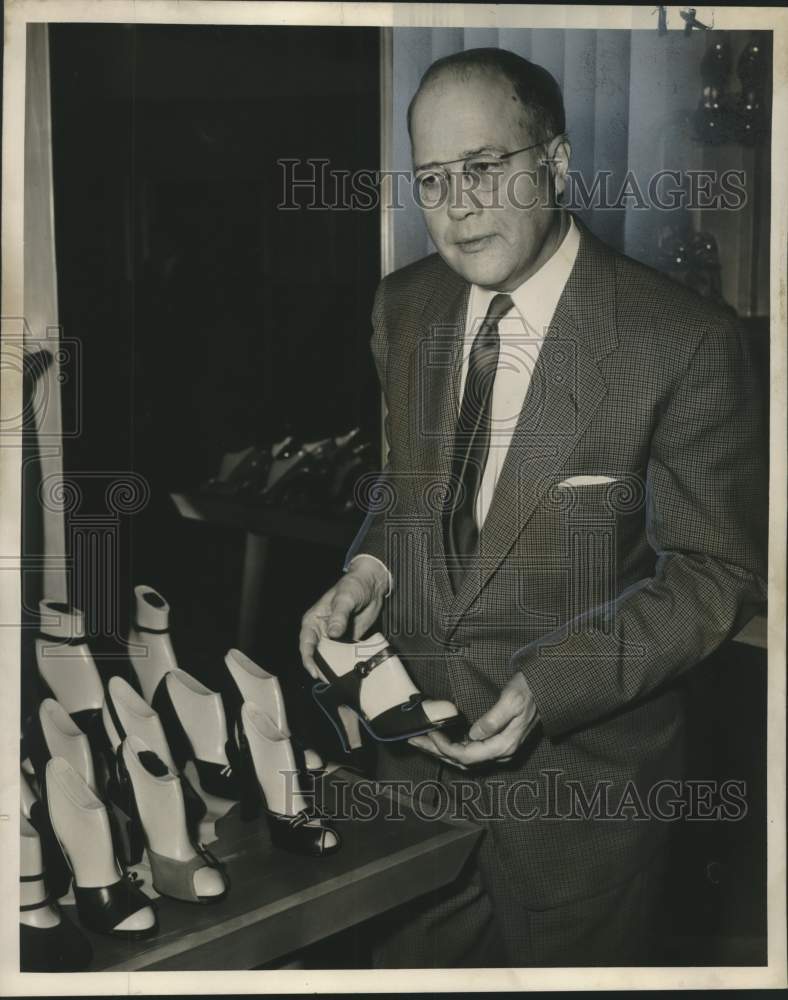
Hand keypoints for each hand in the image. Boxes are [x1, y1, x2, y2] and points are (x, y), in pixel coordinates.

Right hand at [299, 558, 388, 678]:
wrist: (372, 584)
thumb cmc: (353, 585)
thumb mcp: (345, 598)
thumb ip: (339, 616)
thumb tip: (333, 634)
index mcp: (314, 620)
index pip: (306, 643)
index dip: (308, 659)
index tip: (315, 672)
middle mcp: (322, 631)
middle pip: (317, 654)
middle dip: (322, 668)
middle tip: (330, 680)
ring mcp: (335, 637)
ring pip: (331, 657)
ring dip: (335, 668)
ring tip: (341, 680)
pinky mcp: (348, 640)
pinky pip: (345, 655)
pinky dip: (347, 663)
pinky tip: (353, 670)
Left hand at [408, 673, 538, 767]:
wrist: (544, 689)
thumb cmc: (528, 691)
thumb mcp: (512, 700)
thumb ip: (493, 719)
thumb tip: (474, 734)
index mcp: (504, 745)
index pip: (468, 755)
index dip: (446, 747)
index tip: (430, 734)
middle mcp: (500, 751)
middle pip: (462, 760)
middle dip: (436, 751)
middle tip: (414, 739)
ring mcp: (498, 748)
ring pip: (464, 757)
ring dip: (441, 750)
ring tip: (420, 740)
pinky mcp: (495, 742)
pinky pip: (469, 750)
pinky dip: (451, 746)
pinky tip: (438, 739)